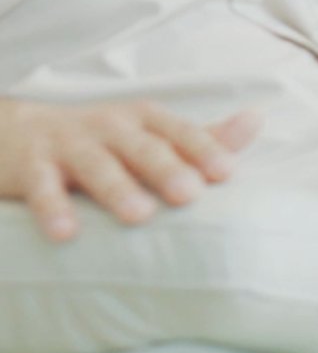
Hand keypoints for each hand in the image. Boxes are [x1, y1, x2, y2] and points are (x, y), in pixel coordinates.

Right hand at [0, 101, 259, 241]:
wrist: (14, 133)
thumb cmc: (100, 141)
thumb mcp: (149, 134)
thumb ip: (201, 136)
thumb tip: (257, 120)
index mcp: (143, 120)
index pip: (179, 132)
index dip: (203, 149)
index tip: (227, 173)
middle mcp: (109, 128)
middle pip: (142, 147)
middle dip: (166, 168)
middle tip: (189, 194)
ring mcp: (67, 145)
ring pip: (95, 165)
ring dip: (117, 188)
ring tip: (139, 215)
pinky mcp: (29, 167)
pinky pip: (42, 188)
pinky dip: (53, 208)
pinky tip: (67, 233)